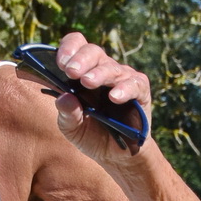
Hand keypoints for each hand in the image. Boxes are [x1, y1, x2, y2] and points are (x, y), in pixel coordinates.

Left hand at [53, 31, 151, 163]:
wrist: (116, 155)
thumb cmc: (92, 135)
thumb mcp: (73, 129)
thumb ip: (66, 114)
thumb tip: (62, 98)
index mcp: (82, 72)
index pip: (76, 46)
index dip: (68, 49)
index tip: (61, 63)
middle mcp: (102, 70)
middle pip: (93, 52)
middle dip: (81, 60)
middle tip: (71, 71)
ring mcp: (122, 78)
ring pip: (111, 68)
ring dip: (99, 74)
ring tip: (88, 82)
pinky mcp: (140, 91)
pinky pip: (134, 84)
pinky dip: (124, 89)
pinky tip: (115, 97)